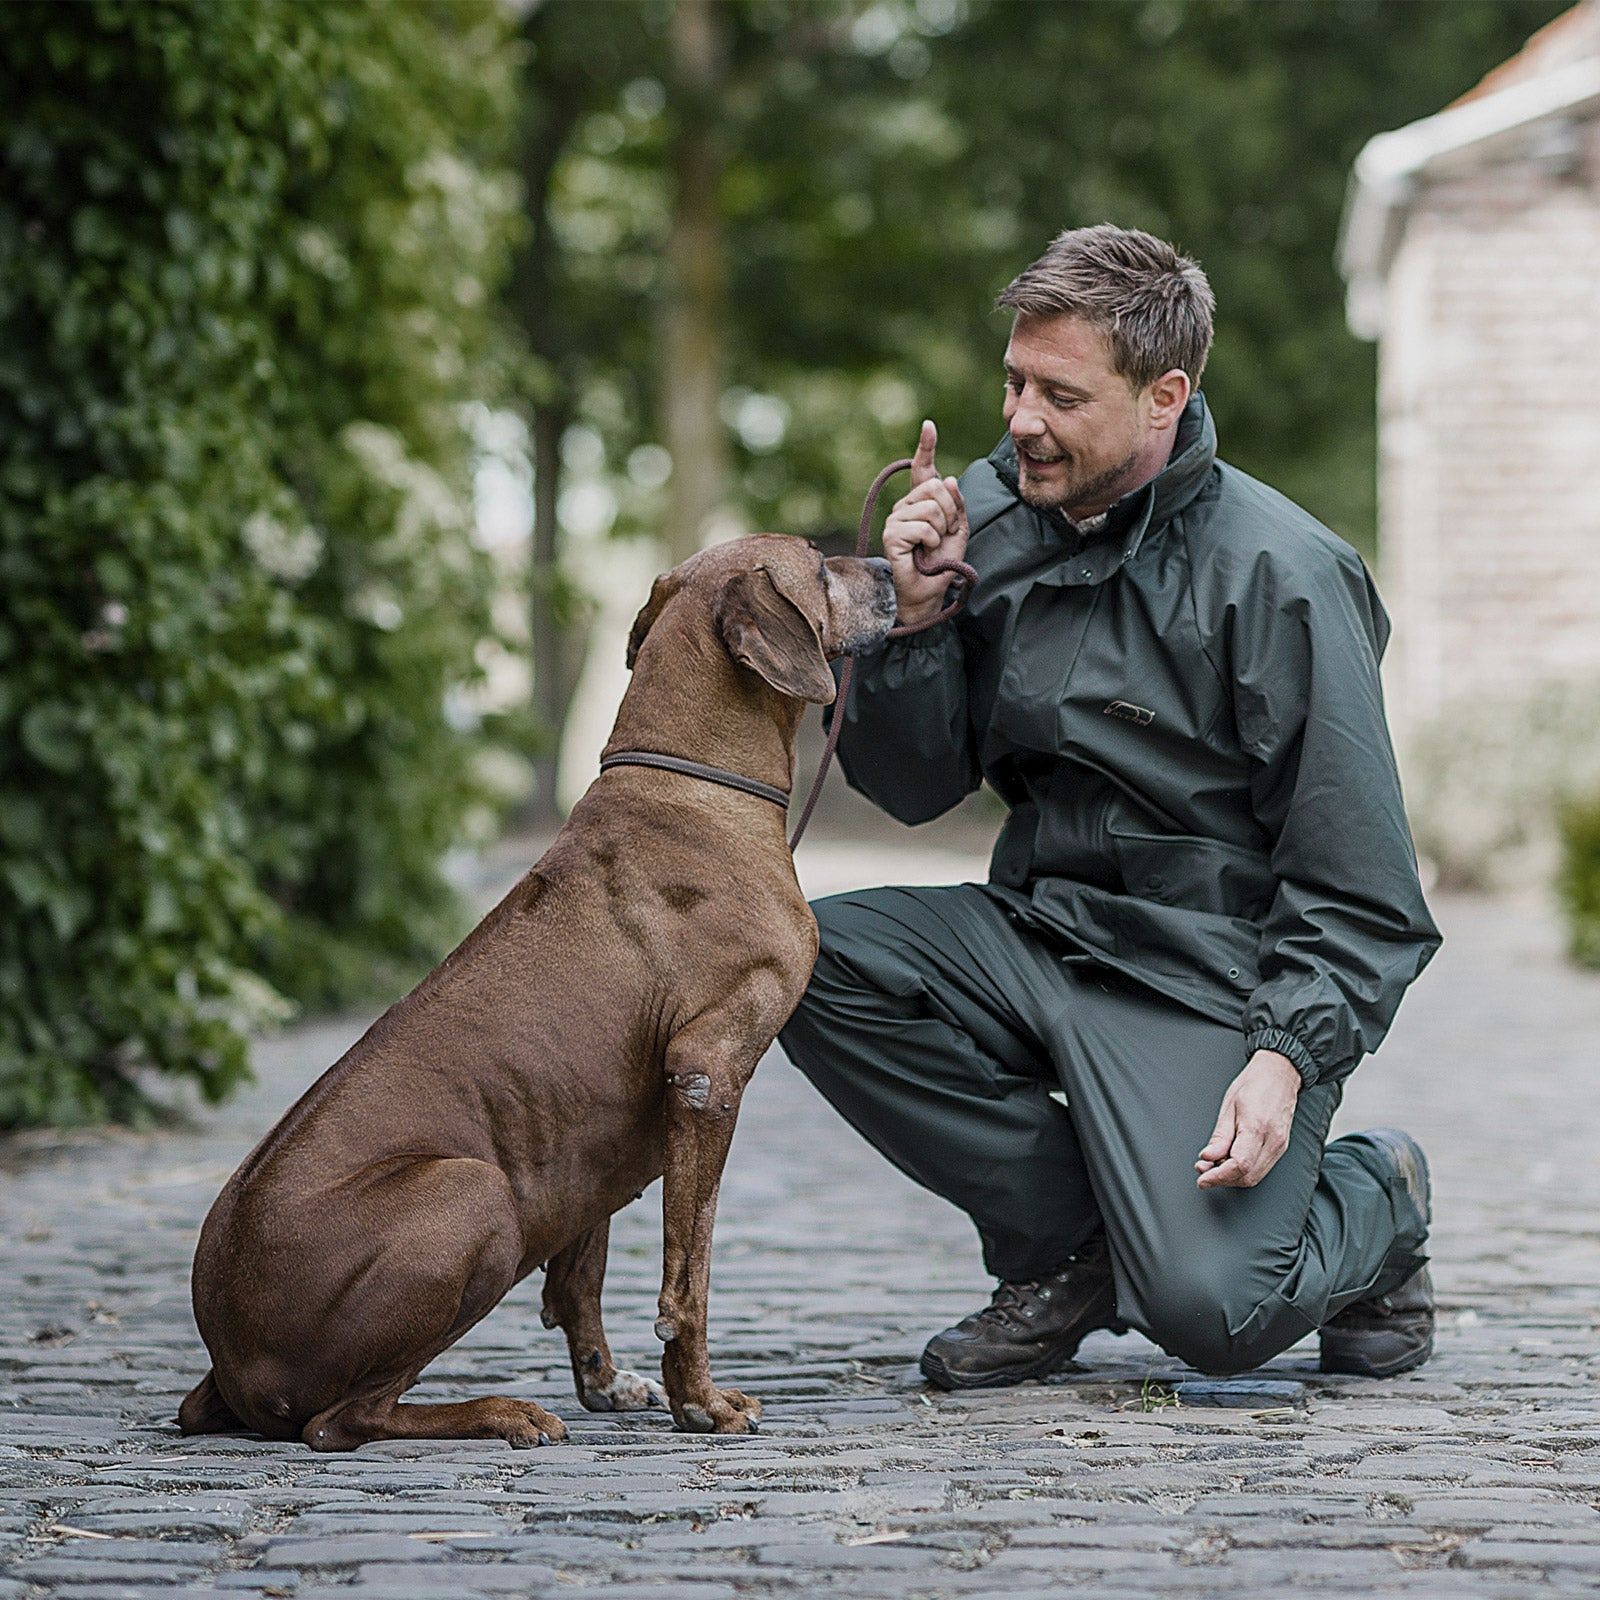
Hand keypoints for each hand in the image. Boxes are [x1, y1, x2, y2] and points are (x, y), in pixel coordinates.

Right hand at [882, 420, 969, 626]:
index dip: (926, 447)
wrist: (927, 592)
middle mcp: (905, 506)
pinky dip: (932, 541)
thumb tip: (945, 479)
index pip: (922, 469)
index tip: (929, 426)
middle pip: (936, 486)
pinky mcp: (891, 534)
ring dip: (942, 529)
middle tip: (944, 534)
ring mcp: (895, 519)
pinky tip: (923, 552)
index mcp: (921, 501)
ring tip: (932, 546)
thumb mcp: (958, 529)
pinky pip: (923, 526)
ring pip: (932, 507)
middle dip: (951, 512)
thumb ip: (956, 503)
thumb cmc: (941, 562)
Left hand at [1195, 1050, 1300, 1188]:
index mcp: (1257, 1127)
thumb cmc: (1254, 1084)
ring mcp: (1280, 1146)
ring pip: (1255, 1176)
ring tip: (1213, 1166)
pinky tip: (1229, 1162)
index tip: (1202, 1178)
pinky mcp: (1280, 1147)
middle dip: (1222, 1179)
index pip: (1239, 1165)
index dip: (1218, 1176)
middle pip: (1247, 1176)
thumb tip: (1208, 1157)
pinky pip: (1261, 1168)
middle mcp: (1273, 1141)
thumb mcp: (1229, 1106)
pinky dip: (1243, 1171)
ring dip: (1232, 1177)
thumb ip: (1219, 1136)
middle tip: (1203, 1172)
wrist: (1279, 1075)